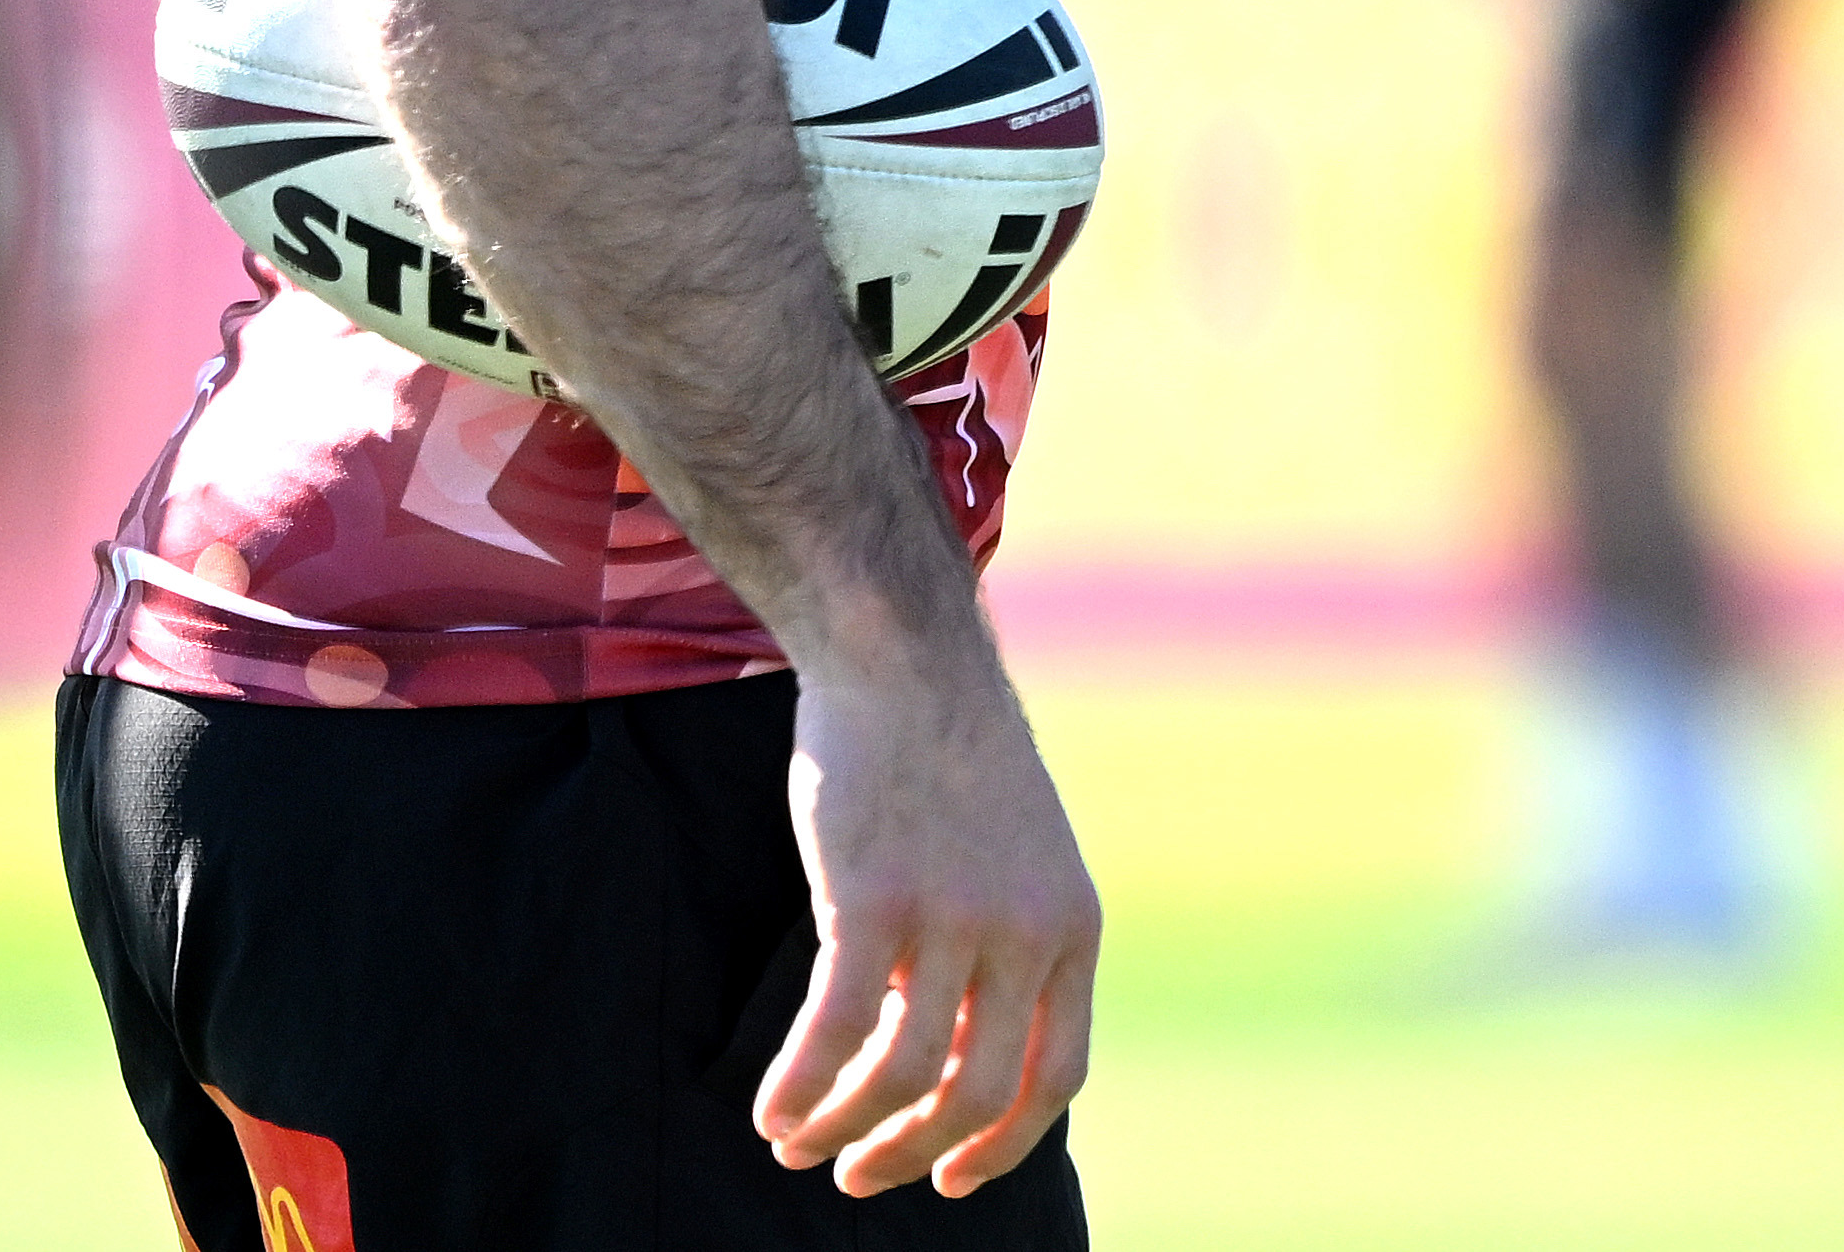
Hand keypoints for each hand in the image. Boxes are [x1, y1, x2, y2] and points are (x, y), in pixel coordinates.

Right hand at [758, 649, 1101, 1200]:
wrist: (906, 662)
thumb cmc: (948, 763)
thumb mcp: (1019, 858)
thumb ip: (1006, 948)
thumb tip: (958, 1057)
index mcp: (1072, 926)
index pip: (1056, 1075)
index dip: (1001, 1145)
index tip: (950, 1180)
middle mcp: (1028, 930)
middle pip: (979, 1094)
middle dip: (912, 1156)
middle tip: (857, 1177)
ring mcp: (954, 916)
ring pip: (903, 1078)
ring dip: (844, 1131)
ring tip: (798, 1144)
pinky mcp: (875, 901)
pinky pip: (836, 1034)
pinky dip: (801, 1087)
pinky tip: (771, 1108)